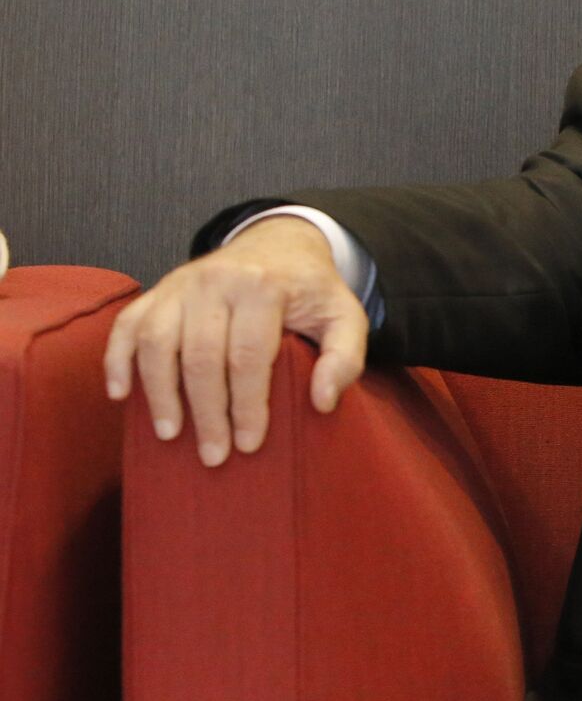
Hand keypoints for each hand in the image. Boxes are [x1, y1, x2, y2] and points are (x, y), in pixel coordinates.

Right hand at [103, 215, 368, 465]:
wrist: (277, 245)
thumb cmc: (310, 292)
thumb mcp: (345, 317)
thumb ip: (344, 358)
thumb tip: (322, 402)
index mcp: (263, 287)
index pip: (248, 356)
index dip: (247, 405)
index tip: (249, 444)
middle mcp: (216, 280)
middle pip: (201, 356)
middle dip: (207, 412)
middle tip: (214, 455)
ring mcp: (180, 284)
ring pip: (158, 343)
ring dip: (160, 393)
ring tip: (171, 435)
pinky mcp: (157, 291)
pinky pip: (127, 325)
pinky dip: (117, 360)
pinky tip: (120, 395)